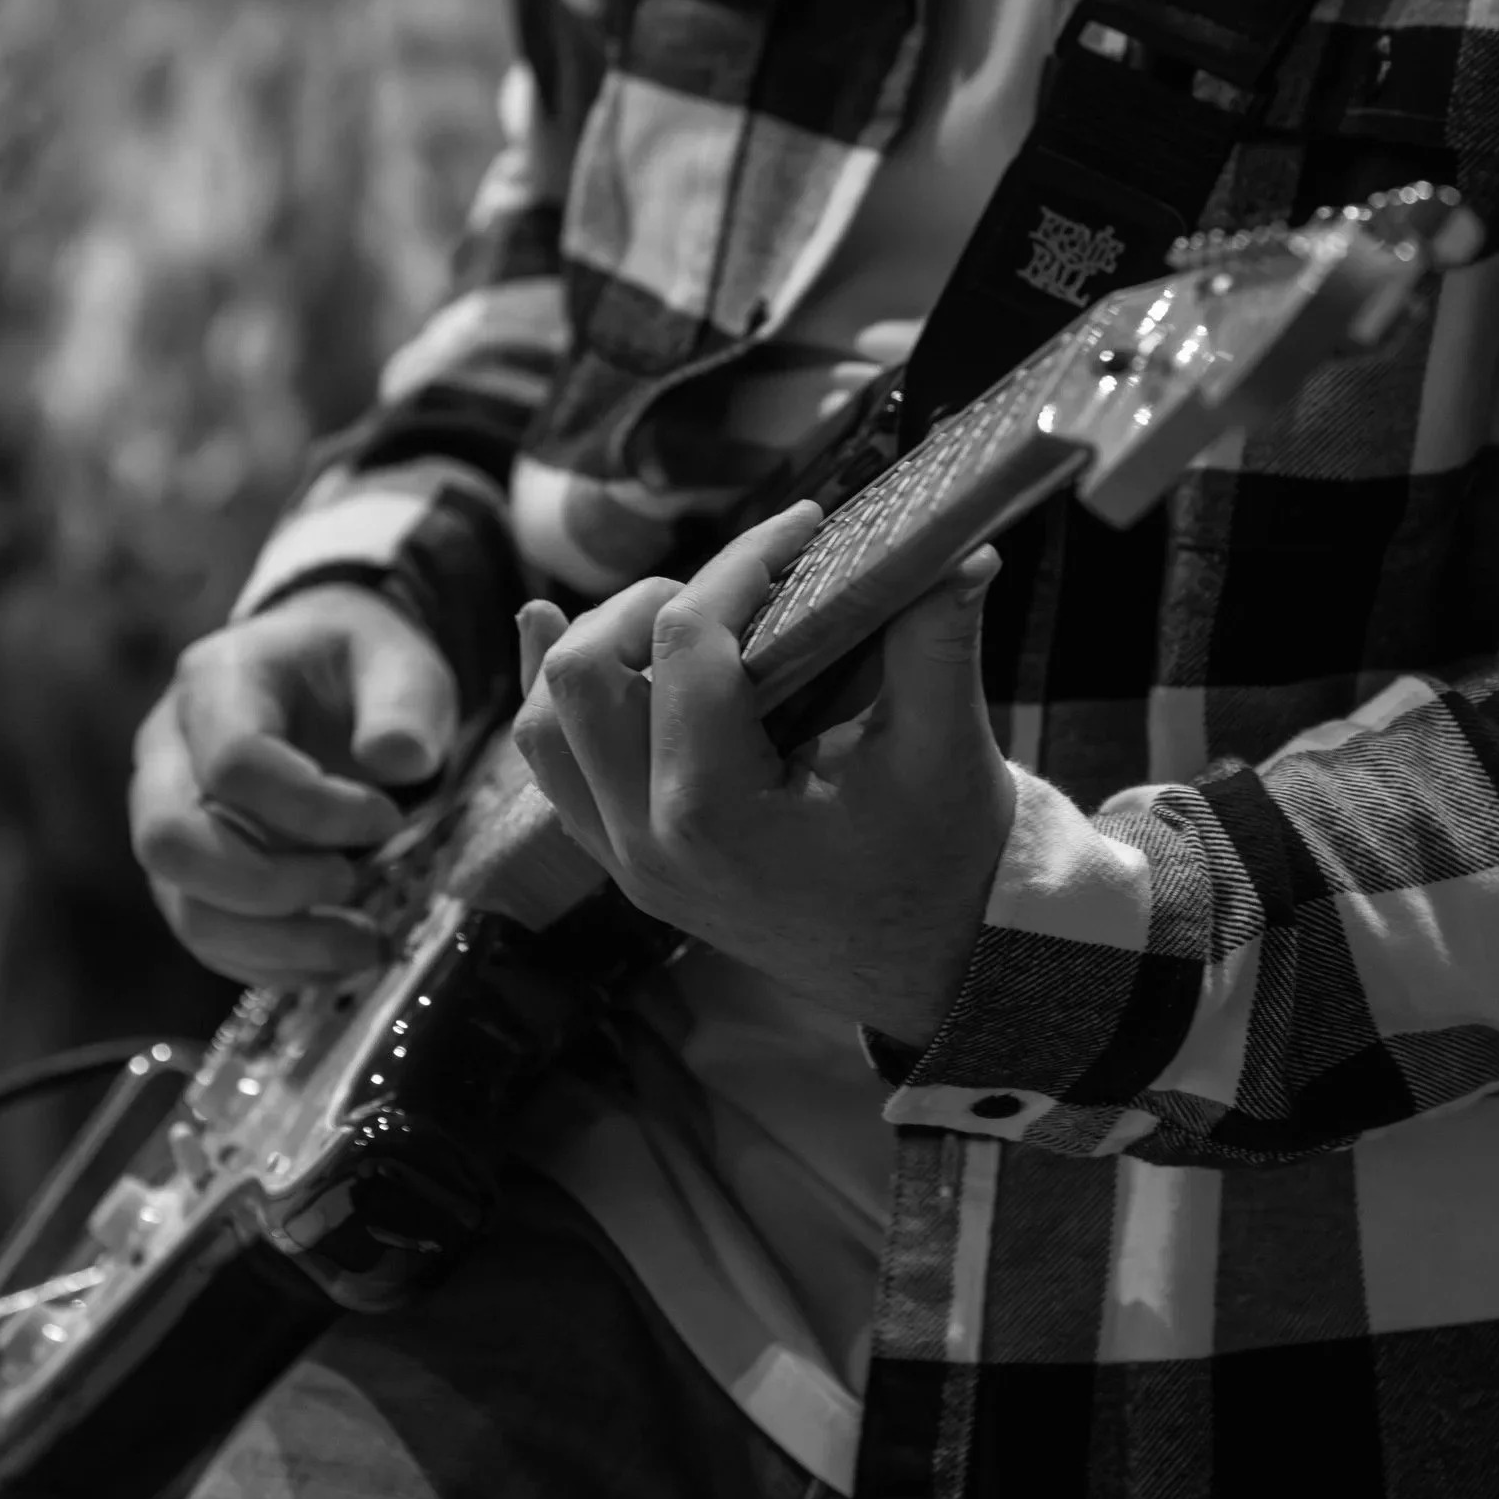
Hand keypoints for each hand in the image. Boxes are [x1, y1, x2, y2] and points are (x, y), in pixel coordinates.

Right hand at [131, 584, 458, 985]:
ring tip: (364, 946)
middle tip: (353, 883)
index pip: (234, 764)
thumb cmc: (360, 669)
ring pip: (185, 907)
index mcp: (217, 683)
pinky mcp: (187, 874)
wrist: (327, 678)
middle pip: (171, 843)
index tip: (388, 819)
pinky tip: (337, 960)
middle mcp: (167, 753)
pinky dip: (274, 964)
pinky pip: (208, 938)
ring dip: (278, 944)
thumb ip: (405, 705)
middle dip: (271, 887)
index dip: (314, 809)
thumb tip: (397, 757)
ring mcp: (165, 818)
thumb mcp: (400, 663)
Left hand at [512, 504, 1014, 1046]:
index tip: (802, 525)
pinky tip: (558, 628)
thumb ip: (937, 641)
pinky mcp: (624, 863)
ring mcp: (625, 859)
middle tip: (742, 587)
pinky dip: (556, 698)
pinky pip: (551, 770)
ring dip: (594, 648)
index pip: (688, 643)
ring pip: (543, 723)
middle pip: (585, 673)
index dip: (743, 561)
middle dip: (654, 602)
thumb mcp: (947, 754)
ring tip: (671, 615)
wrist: (927, 973)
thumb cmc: (941, 868)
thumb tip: (955, 543)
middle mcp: (648, 841)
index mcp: (717, 813)